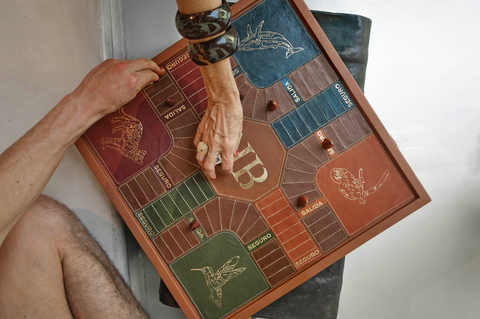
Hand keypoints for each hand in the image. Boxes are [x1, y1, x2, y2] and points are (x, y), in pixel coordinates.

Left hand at [70, 58, 163, 121]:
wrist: (88, 100)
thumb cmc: (105, 103)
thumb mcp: (128, 97)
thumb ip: (140, 86)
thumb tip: (146, 81)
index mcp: (132, 79)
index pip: (150, 73)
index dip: (155, 75)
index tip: (156, 76)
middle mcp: (125, 68)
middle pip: (144, 62)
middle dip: (152, 65)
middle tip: (156, 68)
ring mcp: (115, 63)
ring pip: (133, 61)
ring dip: (139, 65)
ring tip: (141, 71)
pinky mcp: (108, 62)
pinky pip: (121, 61)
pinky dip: (126, 66)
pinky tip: (127, 72)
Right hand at [193, 58, 242, 179]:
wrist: (223, 101)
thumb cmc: (233, 114)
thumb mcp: (239, 131)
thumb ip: (234, 144)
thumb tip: (232, 154)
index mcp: (227, 145)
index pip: (227, 166)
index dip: (227, 171)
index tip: (228, 171)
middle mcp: (215, 144)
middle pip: (208, 166)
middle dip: (210, 173)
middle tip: (212, 176)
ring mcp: (206, 138)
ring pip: (199, 157)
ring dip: (202, 163)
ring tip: (205, 165)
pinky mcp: (200, 132)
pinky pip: (196, 144)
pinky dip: (198, 148)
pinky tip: (202, 149)